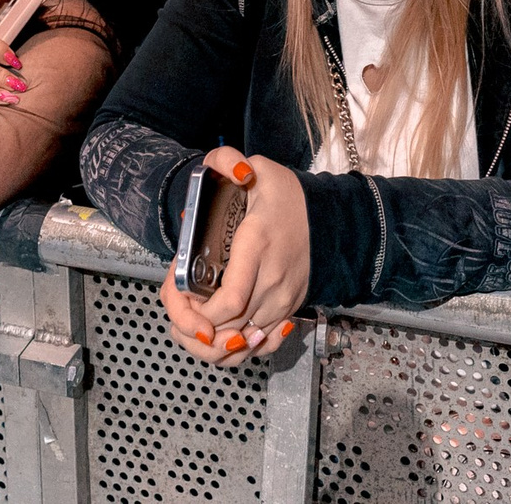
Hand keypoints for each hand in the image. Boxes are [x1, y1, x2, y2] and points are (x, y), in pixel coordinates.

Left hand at [158, 150, 309, 366]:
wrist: (332, 219)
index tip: (184, 303)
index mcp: (258, 247)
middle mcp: (272, 281)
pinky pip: (262, 345)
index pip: (230, 301)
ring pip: (245, 344)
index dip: (202, 315)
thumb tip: (221, 167)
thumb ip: (229, 159)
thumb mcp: (261, 168)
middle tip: (178, 312)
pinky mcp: (288, 311)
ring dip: (213, 345)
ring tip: (191, 328)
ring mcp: (283, 301)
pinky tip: (220, 338)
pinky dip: (238, 350)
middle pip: (231, 328)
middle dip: (195, 329)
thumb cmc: (289, 197)